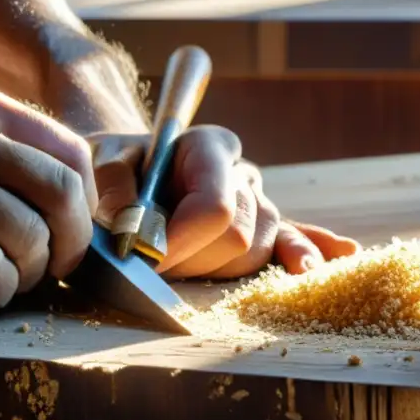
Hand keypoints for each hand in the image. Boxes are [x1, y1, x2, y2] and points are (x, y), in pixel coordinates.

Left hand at [90, 125, 358, 279]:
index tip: (144, 260)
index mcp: (209, 147)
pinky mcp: (260, 225)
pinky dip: (304, 252)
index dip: (181, 241)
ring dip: (212, 272)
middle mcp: (242, 172)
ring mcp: (256, 200)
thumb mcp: (102, 157)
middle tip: (147, 265)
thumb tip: (130, 223)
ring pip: (255, 252)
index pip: (214, 206)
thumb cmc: (118, 162)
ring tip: (175, 265)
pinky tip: (317, 266)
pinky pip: (292, 239)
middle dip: (191, 261)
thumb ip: (112, 184)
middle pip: (237, 236)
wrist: (129, 165)